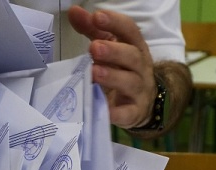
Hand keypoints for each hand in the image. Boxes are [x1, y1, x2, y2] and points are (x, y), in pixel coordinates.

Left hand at [68, 6, 155, 128]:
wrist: (141, 103)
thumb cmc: (121, 70)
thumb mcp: (110, 48)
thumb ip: (92, 30)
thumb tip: (74, 11)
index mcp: (134, 47)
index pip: (129, 31)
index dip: (115, 23)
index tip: (97, 16)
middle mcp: (140, 66)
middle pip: (131, 56)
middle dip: (114, 51)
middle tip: (94, 47)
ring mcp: (139, 90)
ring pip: (130, 82)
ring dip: (113, 76)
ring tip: (94, 72)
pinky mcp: (134, 112)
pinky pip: (127, 113)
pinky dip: (117, 113)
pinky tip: (105, 109)